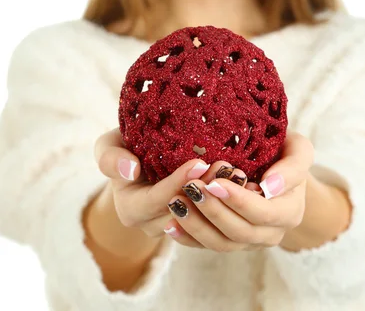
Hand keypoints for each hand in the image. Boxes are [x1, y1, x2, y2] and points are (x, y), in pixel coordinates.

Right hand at [94, 127, 249, 240]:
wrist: (137, 161)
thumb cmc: (124, 148)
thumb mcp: (108, 147)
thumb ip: (110, 157)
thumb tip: (130, 169)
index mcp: (132, 210)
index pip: (158, 200)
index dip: (178, 182)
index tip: (199, 162)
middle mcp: (154, 225)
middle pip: (185, 211)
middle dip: (207, 189)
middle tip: (228, 167)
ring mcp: (177, 226)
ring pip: (203, 218)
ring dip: (222, 196)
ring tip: (239, 174)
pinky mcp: (197, 223)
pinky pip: (214, 219)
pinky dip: (229, 202)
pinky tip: (245, 185)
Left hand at [163, 131, 313, 251]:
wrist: (275, 165)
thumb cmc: (285, 151)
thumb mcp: (298, 149)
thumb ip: (294, 166)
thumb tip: (269, 186)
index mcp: (289, 211)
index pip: (262, 212)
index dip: (237, 201)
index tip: (214, 183)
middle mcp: (271, 233)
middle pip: (239, 232)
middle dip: (213, 211)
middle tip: (190, 189)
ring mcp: (249, 241)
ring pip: (221, 243)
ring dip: (196, 226)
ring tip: (176, 204)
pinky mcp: (230, 241)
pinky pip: (208, 245)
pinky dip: (188, 237)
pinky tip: (171, 225)